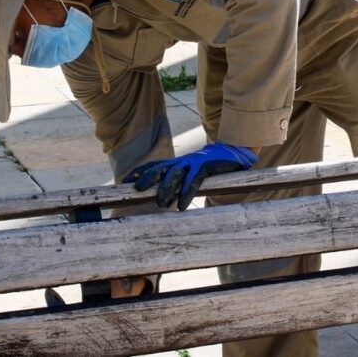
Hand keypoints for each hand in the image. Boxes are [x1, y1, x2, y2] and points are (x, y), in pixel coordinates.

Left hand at [123, 141, 258, 210]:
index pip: (155, 165)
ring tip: (161, 204)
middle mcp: (182, 161)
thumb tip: (165, 196)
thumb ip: (179, 180)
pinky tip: (182, 205)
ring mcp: (193, 162)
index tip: (126, 179)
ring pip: (176, 175)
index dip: (140, 171)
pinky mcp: (205, 167)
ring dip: (167, 189)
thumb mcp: (191, 172)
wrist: (232, 152)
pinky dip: (187, 193)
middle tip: (137, 189)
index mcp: (177, 162)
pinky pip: (194, 181)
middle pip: (161, 168)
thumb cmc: (210, 166)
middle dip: (148, 177)